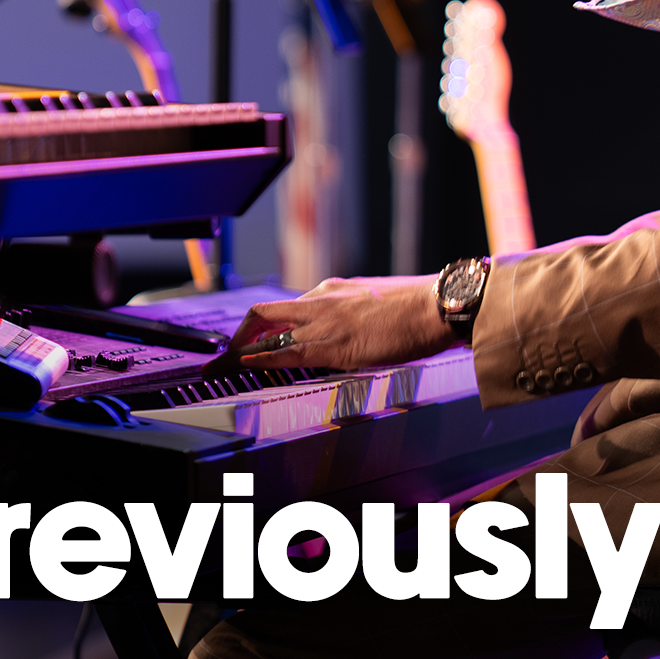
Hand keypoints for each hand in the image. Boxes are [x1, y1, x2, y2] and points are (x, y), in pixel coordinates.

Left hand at [201, 275, 454, 376]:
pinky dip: (260, 361)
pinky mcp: (333, 344)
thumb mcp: (378, 302)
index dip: (262, 327)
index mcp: (334, 289)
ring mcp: (325, 321)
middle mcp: (322, 299)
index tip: (250, 342)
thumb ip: (355, 313)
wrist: (438, 304)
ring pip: (267, 332)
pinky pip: (285, 353)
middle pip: (264, 314)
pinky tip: (245, 369)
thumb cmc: (419, 307)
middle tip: (224, 357)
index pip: (286, 308)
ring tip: (222, 368)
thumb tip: (350, 329)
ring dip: (240, 352)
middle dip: (238, 337)